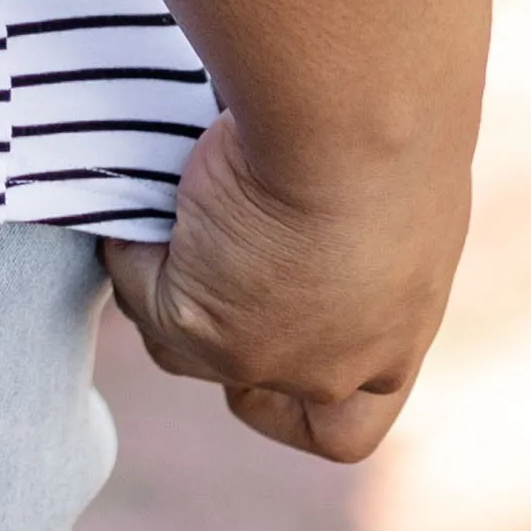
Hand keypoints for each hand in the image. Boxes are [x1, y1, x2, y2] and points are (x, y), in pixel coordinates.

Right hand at [101, 111, 468, 464]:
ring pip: (185, 349)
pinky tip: (138, 201)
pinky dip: (131, 253)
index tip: (278, 322)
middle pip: (254, 380)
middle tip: (207, 246)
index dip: (304, 390)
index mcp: (399, 333)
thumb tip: (292, 210)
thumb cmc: (386, 116)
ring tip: (165, 207)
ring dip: (164, 286)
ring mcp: (266, 360)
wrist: (349, 115)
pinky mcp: (203, 327)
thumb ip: (352, 228)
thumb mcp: (389, 185)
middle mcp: (337, 368)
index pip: (351, 415)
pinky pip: (143, 296)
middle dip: (223, 326)